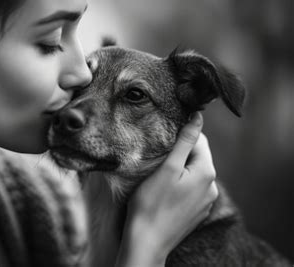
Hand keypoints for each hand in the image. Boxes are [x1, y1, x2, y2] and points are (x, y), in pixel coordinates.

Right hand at [116, 112, 218, 266]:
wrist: (147, 241)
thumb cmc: (151, 203)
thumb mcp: (167, 167)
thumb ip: (184, 141)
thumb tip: (198, 117)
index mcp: (206, 172)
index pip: (199, 141)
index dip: (180, 135)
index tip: (162, 138)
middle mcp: (211, 187)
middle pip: (197, 157)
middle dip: (179, 153)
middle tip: (157, 156)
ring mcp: (205, 202)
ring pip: (193, 174)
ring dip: (179, 169)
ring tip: (159, 174)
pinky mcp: (196, 213)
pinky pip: (190, 190)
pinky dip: (179, 185)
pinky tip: (164, 191)